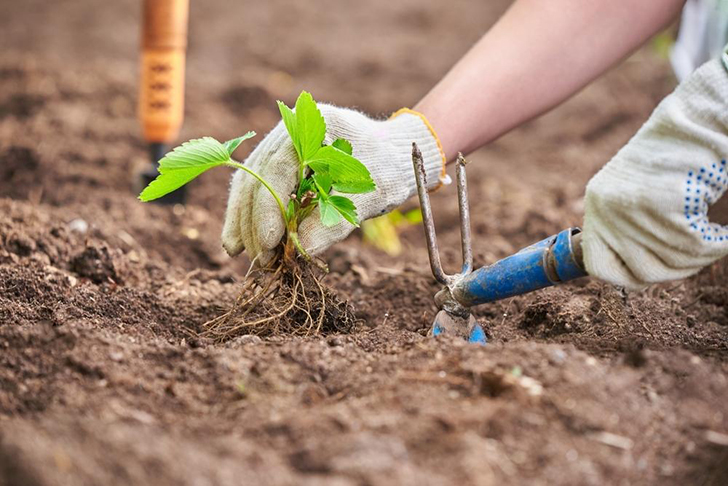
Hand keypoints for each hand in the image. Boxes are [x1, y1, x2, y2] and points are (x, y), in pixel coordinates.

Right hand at [221, 105, 445, 264]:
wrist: (397, 155)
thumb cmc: (390, 170)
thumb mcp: (369, 197)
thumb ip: (335, 221)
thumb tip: (300, 251)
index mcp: (315, 124)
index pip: (278, 169)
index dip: (268, 209)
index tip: (268, 243)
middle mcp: (291, 129)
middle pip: (257, 176)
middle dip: (253, 220)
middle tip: (258, 259)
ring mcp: (282, 143)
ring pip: (251, 182)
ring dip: (244, 220)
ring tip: (240, 253)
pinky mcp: (281, 161)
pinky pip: (258, 187)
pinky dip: (251, 214)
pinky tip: (242, 240)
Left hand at [582, 53, 727, 288]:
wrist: (701, 119)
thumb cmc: (677, 156)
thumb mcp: (637, 191)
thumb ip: (630, 227)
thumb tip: (639, 275)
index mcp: (598, 203)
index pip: (597, 266)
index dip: (627, 278)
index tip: (652, 275)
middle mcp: (607, 208)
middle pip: (641, 273)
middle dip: (675, 270)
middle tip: (696, 254)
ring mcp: (634, 208)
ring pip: (672, 262)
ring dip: (700, 256)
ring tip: (714, 236)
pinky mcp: (665, 206)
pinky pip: (696, 247)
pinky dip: (717, 245)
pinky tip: (723, 233)